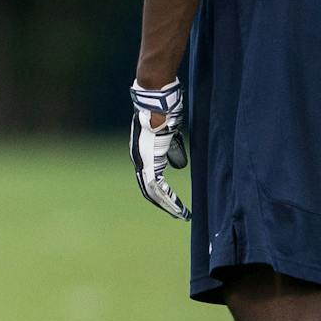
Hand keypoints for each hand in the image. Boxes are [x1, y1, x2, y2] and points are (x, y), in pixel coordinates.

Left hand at [130, 80, 189, 220]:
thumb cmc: (164, 116)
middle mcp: (140, 160)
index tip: (173, 203)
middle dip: (164, 203)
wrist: (157, 106)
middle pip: (150, 189)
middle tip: (177, 215)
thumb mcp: (170, 138)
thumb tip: (180, 166)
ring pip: (152, 190)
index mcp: (145, 155)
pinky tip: (176, 204)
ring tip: (179, 214)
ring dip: (167, 203)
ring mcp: (142, 161)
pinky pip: (155, 185)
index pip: (151, 179)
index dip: (162, 192)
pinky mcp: (148, 161)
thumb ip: (174, 152)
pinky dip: (167, 197)